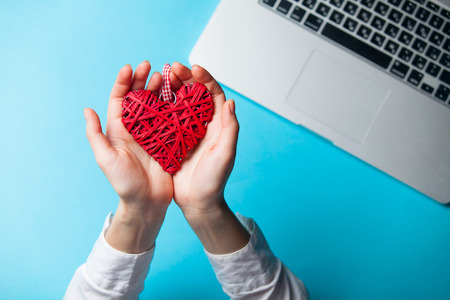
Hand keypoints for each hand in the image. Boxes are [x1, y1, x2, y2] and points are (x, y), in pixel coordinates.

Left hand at [85, 61, 172, 252]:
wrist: (147, 202)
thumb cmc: (124, 184)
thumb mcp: (106, 159)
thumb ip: (95, 135)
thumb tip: (87, 109)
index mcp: (119, 129)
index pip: (119, 99)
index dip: (123, 83)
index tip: (129, 68)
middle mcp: (136, 128)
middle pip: (138, 97)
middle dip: (142, 80)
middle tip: (150, 66)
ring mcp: (154, 133)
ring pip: (156, 104)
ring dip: (159, 89)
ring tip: (165, 76)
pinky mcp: (169, 140)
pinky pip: (172, 118)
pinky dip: (175, 105)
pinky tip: (180, 95)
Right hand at [169, 63, 249, 253]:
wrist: (198, 203)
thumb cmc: (214, 181)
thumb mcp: (225, 155)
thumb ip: (230, 129)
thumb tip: (231, 102)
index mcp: (217, 125)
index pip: (213, 95)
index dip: (205, 79)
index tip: (194, 68)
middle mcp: (202, 125)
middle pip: (194, 94)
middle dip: (186, 78)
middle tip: (173, 68)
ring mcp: (186, 132)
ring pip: (178, 103)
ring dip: (171, 88)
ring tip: (161, 77)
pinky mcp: (172, 140)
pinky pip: (165, 118)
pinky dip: (159, 106)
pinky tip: (149, 97)